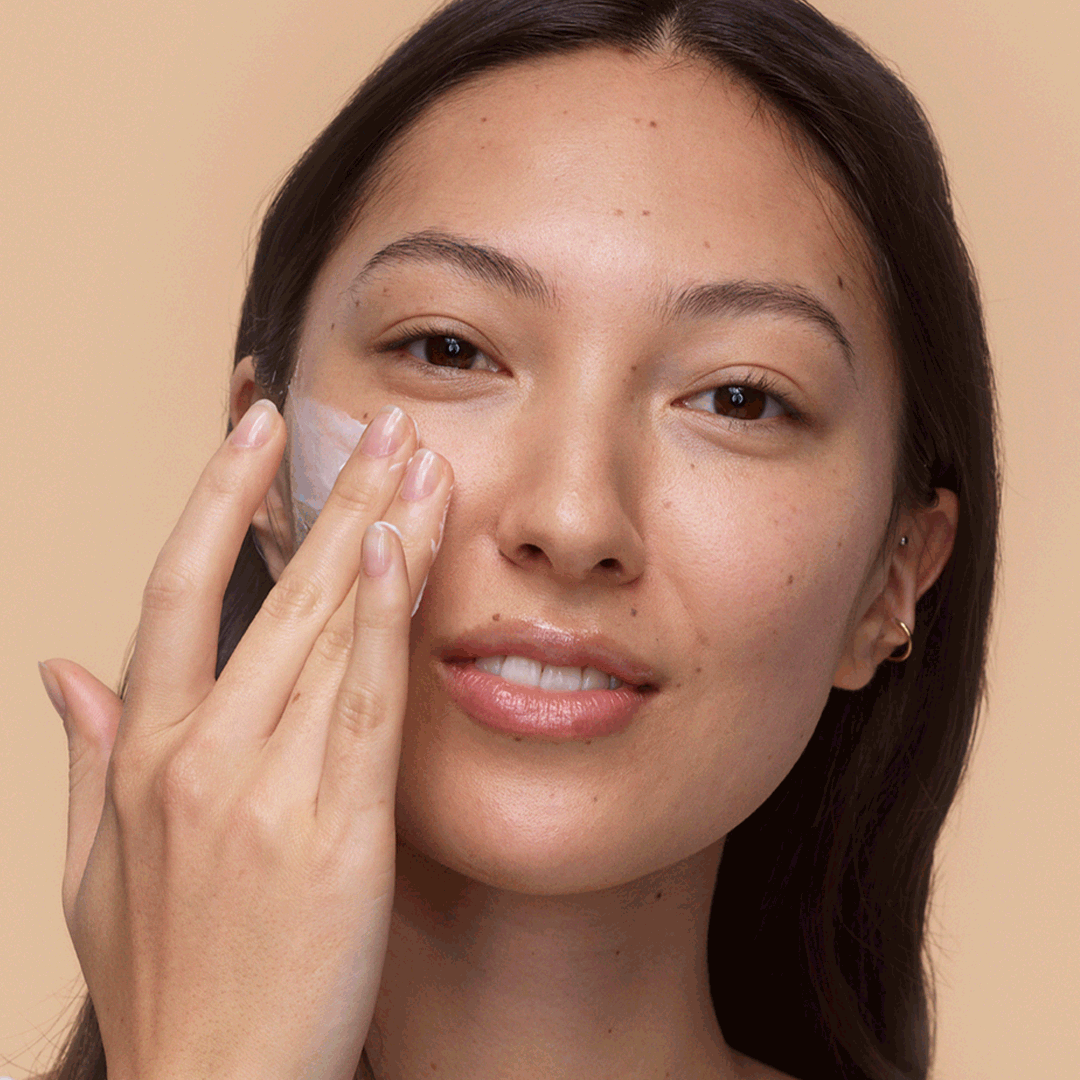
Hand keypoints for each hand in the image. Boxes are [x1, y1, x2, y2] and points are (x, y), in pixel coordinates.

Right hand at [40, 398, 451, 1079]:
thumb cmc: (167, 980)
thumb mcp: (91, 869)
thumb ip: (87, 754)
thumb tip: (60, 667)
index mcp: (145, 755)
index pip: (177, 586)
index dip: (220, 496)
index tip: (257, 429)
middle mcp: (201, 754)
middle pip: (273, 590)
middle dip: (333, 495)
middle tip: (379, 423)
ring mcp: (268, 787)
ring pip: (326, 628)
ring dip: (376, 532)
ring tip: (417, 459)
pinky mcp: (340, 828)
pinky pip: (364, 700)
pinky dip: (381, 618)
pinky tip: (401, 549)